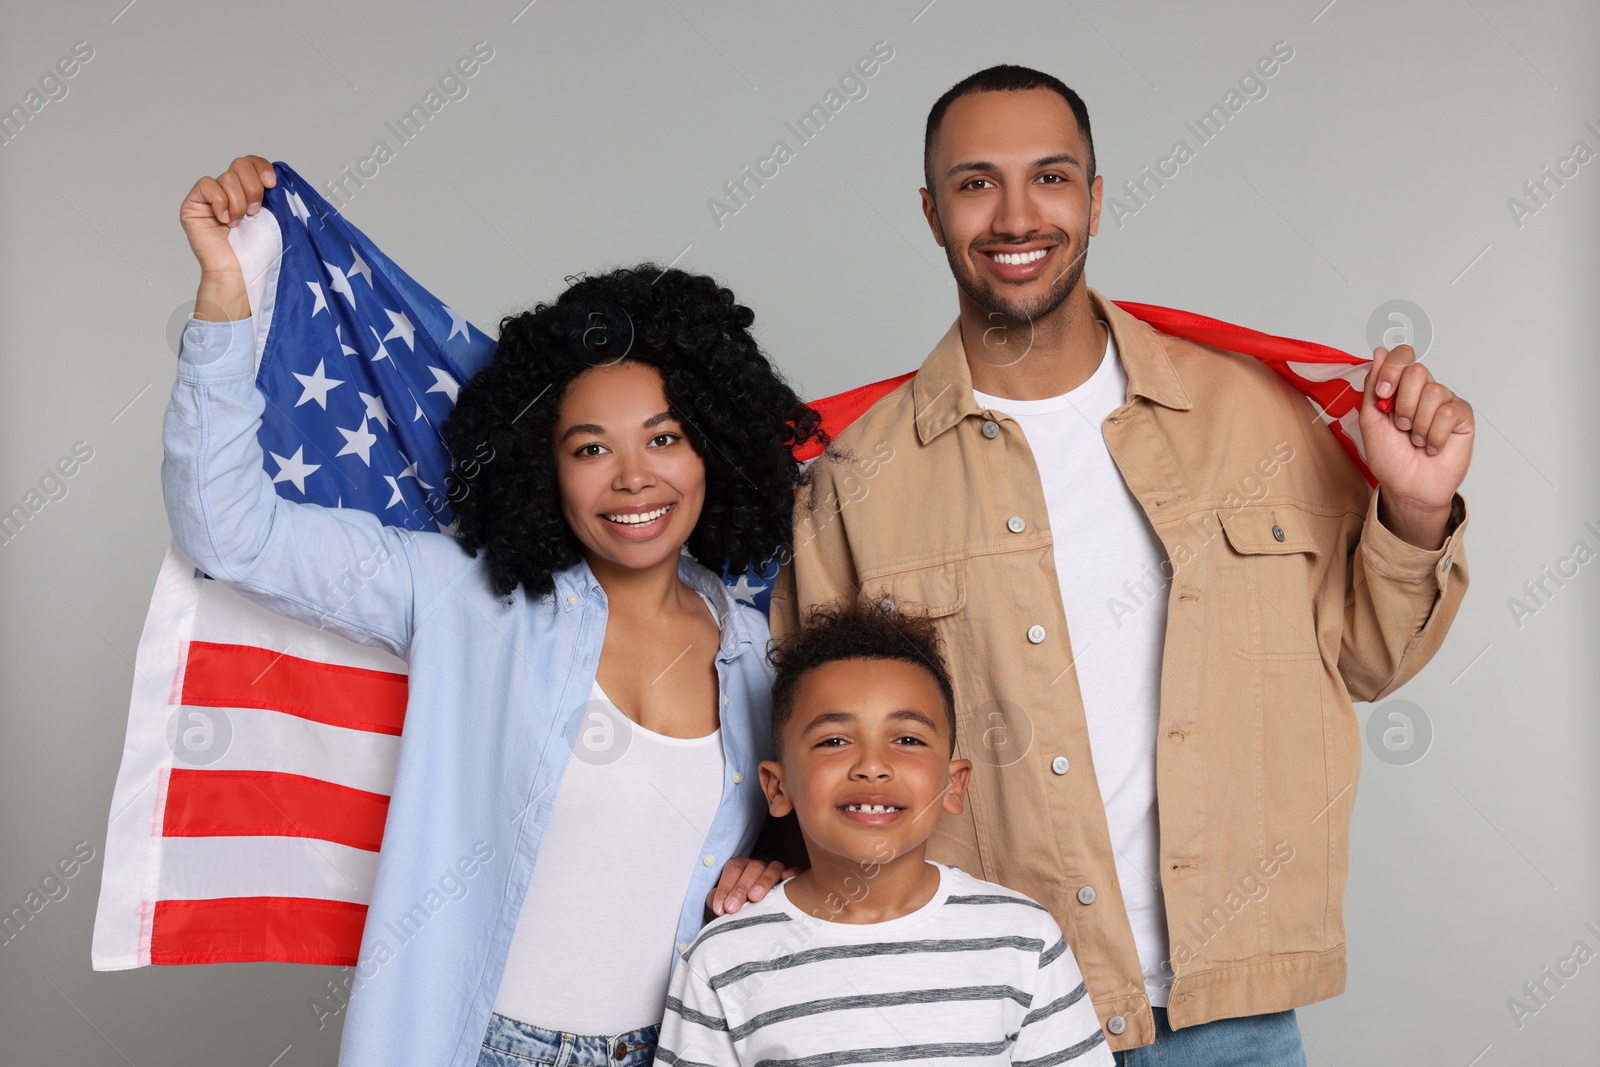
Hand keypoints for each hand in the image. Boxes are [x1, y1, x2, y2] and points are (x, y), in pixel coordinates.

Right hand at [179, 155, 274, 321]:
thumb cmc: (257, 250)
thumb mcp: (272, 216)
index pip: (252, 162)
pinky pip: (207, 185)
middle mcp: (228, 191)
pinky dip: (219, 202)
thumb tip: (275, 175)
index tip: (271, 184)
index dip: (262, 167)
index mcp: (248, 191)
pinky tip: (224, 221)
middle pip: (240, 164)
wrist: (240, 273)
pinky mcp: (194, 205)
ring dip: (238, 203)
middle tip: (255, 213)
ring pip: (227, 177)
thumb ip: (270, 193)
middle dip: (253, 188)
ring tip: (239, 223)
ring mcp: (210, 198)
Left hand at [706, 857, 800, 915]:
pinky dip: (793, 872)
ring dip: (763, 881)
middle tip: (732, 908)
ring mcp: (775, 871)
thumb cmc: (736, 909)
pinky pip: (796, 871)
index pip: (732, 869)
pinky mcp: (792, 879)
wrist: (749, 915)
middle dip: (740, 888)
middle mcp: (758, 866)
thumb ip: (717, 902)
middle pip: (752, 868)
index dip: (724, 888)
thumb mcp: (722, 904)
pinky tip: (786, 879)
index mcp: (740, 867)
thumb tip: (720, 907)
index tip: (720, 909)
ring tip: (754, 898)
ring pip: (773, 868)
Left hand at [1359, 344, 1473, 548]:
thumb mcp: (1371, 419)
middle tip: (1401, 426)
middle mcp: (1423, 391)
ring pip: (1435, 393)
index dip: (1393, 370)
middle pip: (1418, 371)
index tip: (1383, 394)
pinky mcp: (1462, 418)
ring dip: (1419, 424)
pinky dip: (1435, 434)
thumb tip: (1380, 351)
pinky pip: (1450, 412)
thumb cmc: (1389, 456)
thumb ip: (1374, 384)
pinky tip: (1432, 447)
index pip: (1403, 355)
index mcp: (1400, 388)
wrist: (1407, 486)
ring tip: (1416, 440)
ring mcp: (1444, 403)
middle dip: (1404, 403)